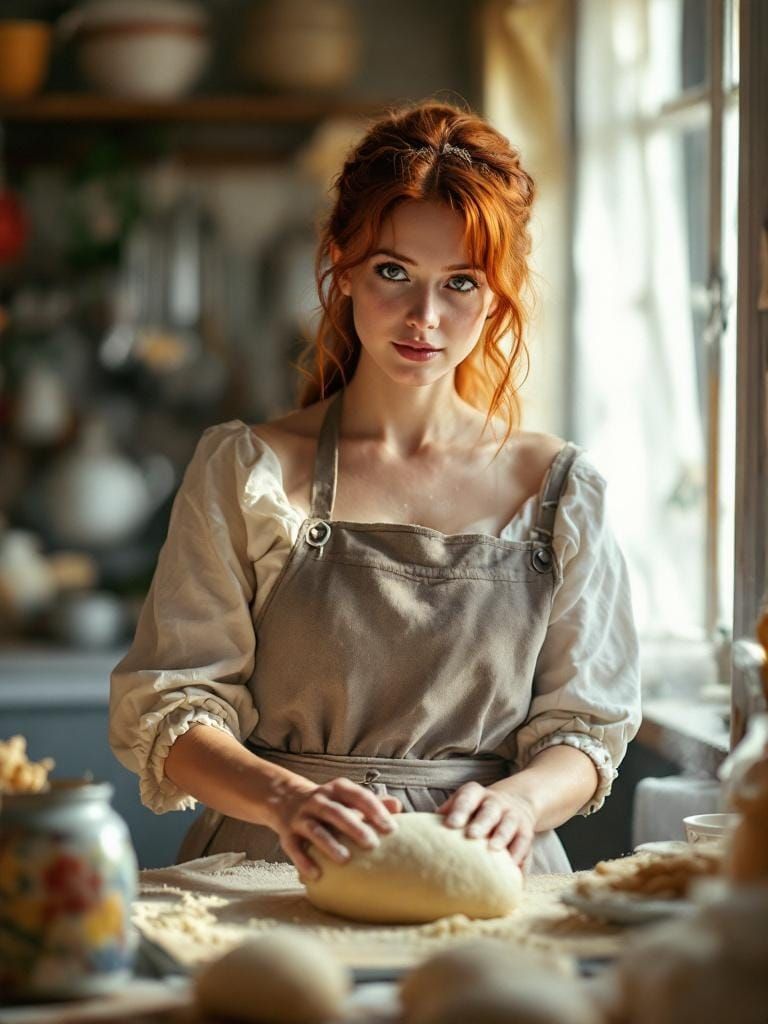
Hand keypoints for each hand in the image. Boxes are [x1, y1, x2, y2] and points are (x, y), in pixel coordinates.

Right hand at [267, 776, 401, 879]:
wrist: (287, 800)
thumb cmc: (330, 804)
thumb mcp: (349, 798)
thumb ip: (372, 803)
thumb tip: (397, 807)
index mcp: (337, 789)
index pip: (358, 796)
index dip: (374, 811)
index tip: (391, 829)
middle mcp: (318, 800)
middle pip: (336, 812)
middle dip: (353, 827)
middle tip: (372, 845)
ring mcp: (301, 817)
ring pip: (314, 830)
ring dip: (329, 844)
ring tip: (345, 860)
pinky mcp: (287, 834)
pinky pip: (294, 848)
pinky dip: (304, 861)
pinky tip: (316, 875)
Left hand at [436, 782, 535, 867]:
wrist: (516, 802)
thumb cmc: (477, 810)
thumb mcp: (463, 803)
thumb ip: (446, 813)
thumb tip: (421, 829)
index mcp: (476, 794)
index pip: (467, 798)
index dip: (459, 809)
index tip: (450, 824)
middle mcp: (496, 803)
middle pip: (490, 810)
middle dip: (481, 822)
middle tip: (472, 835)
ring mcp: (513, 816)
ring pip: (509, 824)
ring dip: (501, 836)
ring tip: (493, 850)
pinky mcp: (526, 832)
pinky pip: (524, 843)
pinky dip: (519, 855)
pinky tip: (512, 869)